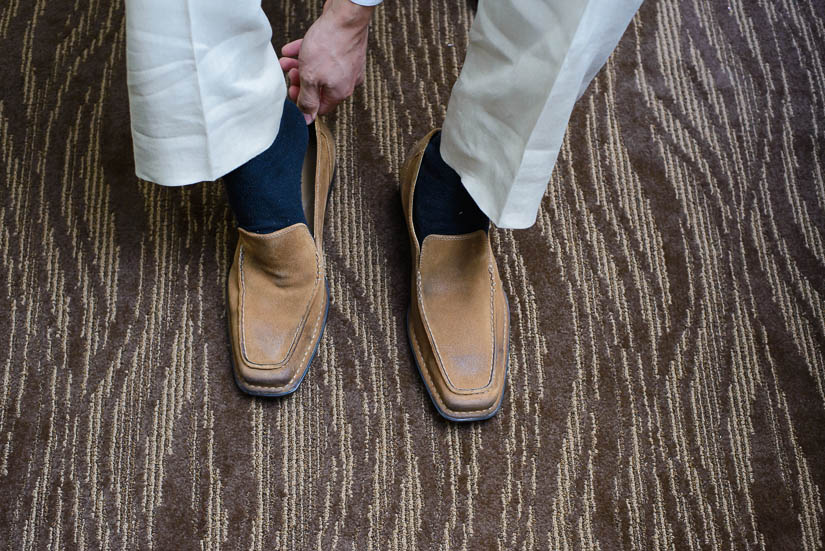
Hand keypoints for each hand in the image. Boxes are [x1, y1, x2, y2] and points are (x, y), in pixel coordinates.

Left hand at [279, 0, 373, 123]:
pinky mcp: (344, 49)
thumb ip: (308, 99)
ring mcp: (348, 64)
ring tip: (286, 60)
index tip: (292, 92)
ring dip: (301, 66)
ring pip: (320, 70)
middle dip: (300, 81)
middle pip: (320, 88)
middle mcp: (347, 80)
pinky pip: (324, 55)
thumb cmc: (330, 45)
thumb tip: (306, 119)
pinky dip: (308, 53)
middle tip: (290, 74)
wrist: (345, 16)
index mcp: (340, 91)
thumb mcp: (311, 77)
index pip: (320, 107)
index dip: (304, 103)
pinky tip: (291, 49)